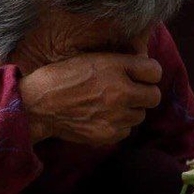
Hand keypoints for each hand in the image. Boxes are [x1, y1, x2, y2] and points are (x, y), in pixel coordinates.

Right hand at [19, 53, 161, 145]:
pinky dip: (118, 126)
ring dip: (130, 111)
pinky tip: (101, 118)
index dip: (147, 73)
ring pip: (140, 116)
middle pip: (154, 96)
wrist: (37, 105)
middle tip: (127, 93)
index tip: (138, 75)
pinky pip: (126, 131)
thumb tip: (144, 67)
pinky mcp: (108, 134)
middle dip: (144, 94)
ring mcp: (116, 116)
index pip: (155, 71)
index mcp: (116, 69)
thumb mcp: (91, 58)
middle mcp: (121, 92)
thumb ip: (121, 62)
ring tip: (109, 106)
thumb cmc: (61, 77)